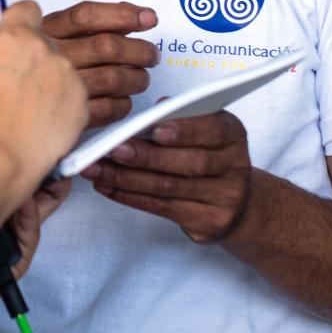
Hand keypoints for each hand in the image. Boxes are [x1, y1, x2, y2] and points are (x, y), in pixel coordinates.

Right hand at [0, 1, 88, 189]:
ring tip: (40, 105)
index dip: (24, 20)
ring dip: (59, 80)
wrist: (0, 156)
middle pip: (51, 40)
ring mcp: (68, 75)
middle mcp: (45, 49)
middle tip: (29, 79)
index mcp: (14, 36)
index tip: (23, 30)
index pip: (28, 9)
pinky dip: (69, 104)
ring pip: (69, 68)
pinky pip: (79, 94)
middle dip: (42, 56)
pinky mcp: (84, 100)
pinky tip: (51, 119)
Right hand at [42, 1, 158, 127]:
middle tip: (150, 54)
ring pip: (114, 77)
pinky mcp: (70, 117)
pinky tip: (123, 102)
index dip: (122, 14)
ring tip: (141, 78)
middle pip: (107, 46)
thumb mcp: (30, 37)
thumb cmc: (15, 77)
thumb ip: (71, 24)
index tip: (147, 17)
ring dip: (135, 78)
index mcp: (44, 33)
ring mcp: (62, 87)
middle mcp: (53, 57)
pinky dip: (122, 105)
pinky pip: (108, 109)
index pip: (86, 15)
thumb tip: (126, 12)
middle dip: (138, 49)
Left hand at [81, 110, 251, 243]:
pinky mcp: (207, 222)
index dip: (184, 130)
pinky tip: (107, 186)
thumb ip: (182, 117)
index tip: (155, 129)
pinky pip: (162, 208)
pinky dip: (129, 197)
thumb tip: (156, 110)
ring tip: (97, 169)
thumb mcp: (202, 129)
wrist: (234, 203)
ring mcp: (224, 198)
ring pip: (169, 188)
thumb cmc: (207, 154)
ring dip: (127, 178)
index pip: (213, 130)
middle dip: (147, 157)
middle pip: (189, 163)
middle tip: (114, 150)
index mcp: (232, 135)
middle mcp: (233, 166)